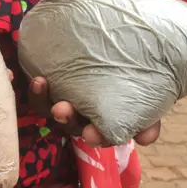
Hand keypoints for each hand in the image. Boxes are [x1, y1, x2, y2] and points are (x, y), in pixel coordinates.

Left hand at [27, 76, 161, 146]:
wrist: (129, 48)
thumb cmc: (140, 75)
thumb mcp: (151, 94)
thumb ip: (149, 117)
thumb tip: (146, 139)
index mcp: (105, 120)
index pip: (99, 134)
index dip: (96, 136)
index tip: (92, 133)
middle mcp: (82, 113)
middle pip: (69, 122)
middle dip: (65, 116)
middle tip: (62, 108)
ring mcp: (65, 97)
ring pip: (48, 106)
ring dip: (43, 99)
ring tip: (41, 82)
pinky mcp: (52, 81)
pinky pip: (38, 90)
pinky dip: (35, 87)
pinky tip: (36, 75)